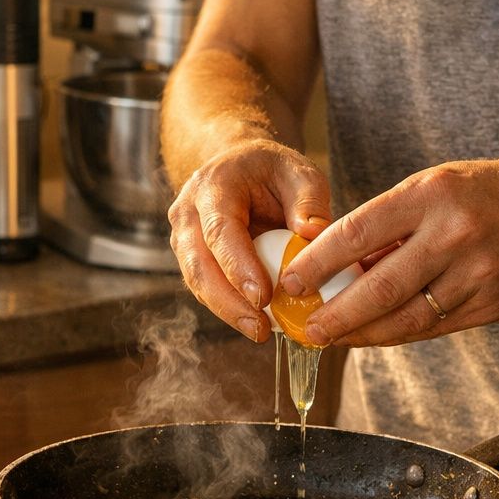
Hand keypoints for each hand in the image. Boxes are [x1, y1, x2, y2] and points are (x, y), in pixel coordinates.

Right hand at [168, 142, 330, 340]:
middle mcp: (188, 213)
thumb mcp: (298, 172)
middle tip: (258, 328)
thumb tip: (314, 235)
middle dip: (227, 301)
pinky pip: (206, 287)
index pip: (219, 230)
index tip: (262, 296)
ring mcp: (184, 238)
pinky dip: (228, 307)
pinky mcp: (191, 258)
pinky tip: (254, 321)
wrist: (239, 167)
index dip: (238, 266)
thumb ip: (309, 200)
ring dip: (226, 311)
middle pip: (198, 264)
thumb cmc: (271, 170)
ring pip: (197, 281)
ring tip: (258, 331)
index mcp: (213, 186)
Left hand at [286, 156, 498, 345]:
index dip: (317, 263)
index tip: (290, 280)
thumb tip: (337, 265)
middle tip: (304, 328)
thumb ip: (392, 223)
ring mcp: (478, 274)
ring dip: (362, 334)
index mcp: (433, 194)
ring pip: (406, 318)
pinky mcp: (494, 306)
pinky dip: (399, 334)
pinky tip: (373, 336)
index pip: (358, 232)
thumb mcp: (440, 185)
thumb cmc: (495, 193)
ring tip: (331, 338)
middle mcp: (455, 234)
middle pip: (379, 287)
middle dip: (335, 314)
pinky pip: (435, 327)